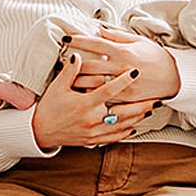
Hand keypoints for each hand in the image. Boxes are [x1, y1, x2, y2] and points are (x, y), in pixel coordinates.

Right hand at [31, 51, 164, 149]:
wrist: (39, 131)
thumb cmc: (48, 107)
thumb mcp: (57, 87)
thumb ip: (70, 71)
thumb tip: (78, 54)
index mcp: (85, 104)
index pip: (109, 90)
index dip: (124, 80)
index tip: (136, 72)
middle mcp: (92, 119)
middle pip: (123, 112)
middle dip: (141, 106)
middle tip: (155, 98)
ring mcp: (94, 132)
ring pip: (121, 126)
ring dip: (137, 118)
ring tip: (150, 111)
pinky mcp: (93, 140)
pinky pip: (113, 137)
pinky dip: (126, 132)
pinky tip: (134, 126)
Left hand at [60, 26, 180, 101]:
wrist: (175, 77)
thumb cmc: (156, 56)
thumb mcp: (138, 40)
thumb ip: (117, 35)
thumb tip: (100, 29)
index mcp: (123, 51)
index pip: (95, 44)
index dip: (78, 40)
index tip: (65, 38)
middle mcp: (121, 68)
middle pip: (90, 65)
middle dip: (73, 63)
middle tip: (60, 60)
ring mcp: (123, 84)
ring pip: (93, 83)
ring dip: (78, 80)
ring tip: (67, 77)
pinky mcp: (125, 97)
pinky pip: (104, 96)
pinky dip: (91, 93)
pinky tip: (82, 91)